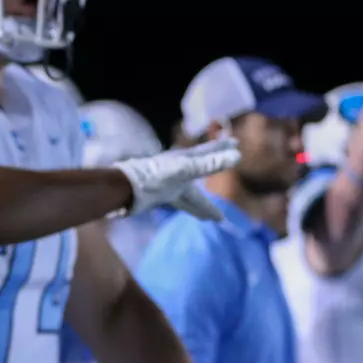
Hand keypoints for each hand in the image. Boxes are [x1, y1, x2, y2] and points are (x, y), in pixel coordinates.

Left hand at [114, 138, 240, 220]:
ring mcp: (170, 183)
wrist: (125, 189)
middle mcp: (178, 169)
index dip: (221, 148)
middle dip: (217, 167)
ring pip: (193, 193)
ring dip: (206, 204)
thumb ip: (209, 164)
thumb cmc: (154, 176)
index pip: (207, 152)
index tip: (235, 143)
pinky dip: (193, 210)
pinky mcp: (161, 196)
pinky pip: (182, 204)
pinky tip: (198, 218)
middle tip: (234, 162)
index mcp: (184, 159)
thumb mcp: (185, 169)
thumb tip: (237, 156)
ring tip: (218, 218)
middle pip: (202, 169)